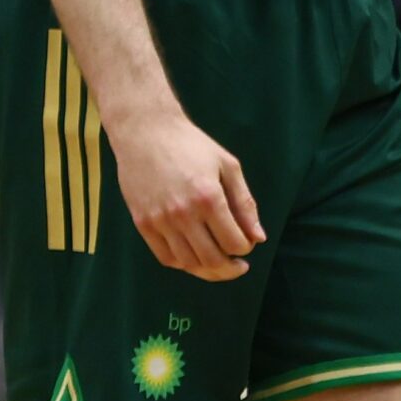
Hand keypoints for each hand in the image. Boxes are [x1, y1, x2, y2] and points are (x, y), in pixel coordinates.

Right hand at [111, 108, 264, 281]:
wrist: (145, 130)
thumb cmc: (190, 144)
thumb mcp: (227, 165)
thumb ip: (245, 203)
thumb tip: (258, 237)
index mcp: (209, 197)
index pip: (235, 243)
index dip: (246, 247)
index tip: (246, 241)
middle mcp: (183, 213)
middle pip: (213, 260)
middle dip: (231, 268)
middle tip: (238, 264)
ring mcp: (160, 220)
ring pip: (189, 263)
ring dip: (208, 270)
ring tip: (217, 263)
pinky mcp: (142, 222)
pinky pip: (166, 257)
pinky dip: (183, 263)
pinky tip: (192, 255)